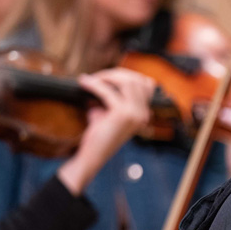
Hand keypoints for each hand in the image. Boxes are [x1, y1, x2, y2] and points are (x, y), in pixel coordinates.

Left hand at [57, 68, 153, 194]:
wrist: (93, 155)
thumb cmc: (100, 136)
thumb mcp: (109, 113)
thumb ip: (112, 97)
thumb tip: (102, 79)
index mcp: (144, 114)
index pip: (146, 85)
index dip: (128, 75)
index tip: (110, 76)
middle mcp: (143, 114)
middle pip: (136, 80)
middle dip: (116, 74)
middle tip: (98, 76)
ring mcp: (134, 114)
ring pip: (126, 82)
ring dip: (107, 76)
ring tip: (92, 79)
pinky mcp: (121, 114)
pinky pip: (107, 92)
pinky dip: (94, 84)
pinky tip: (84, 82)